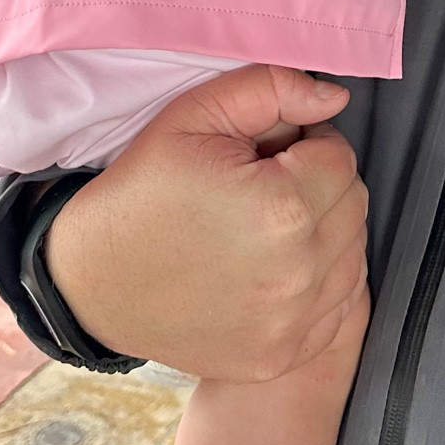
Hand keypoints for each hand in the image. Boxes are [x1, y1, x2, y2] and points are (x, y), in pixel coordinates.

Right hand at [45, 63, 368, 378]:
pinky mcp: (281, 356)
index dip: (305, 141)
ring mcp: (291, 324)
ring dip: (324, 231)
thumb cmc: (143, 191)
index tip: (266, 151)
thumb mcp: (194, 115)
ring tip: (266, 226)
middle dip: (318, 183)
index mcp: (280, 208)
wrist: (92, 281)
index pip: (339, 155)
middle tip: (264, 184)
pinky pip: (339, 307)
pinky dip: (320, 282)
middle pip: (352, 204)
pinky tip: (274, 267)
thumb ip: (271, 88)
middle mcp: (296, 273)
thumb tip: (334, 98)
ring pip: (352, 254)